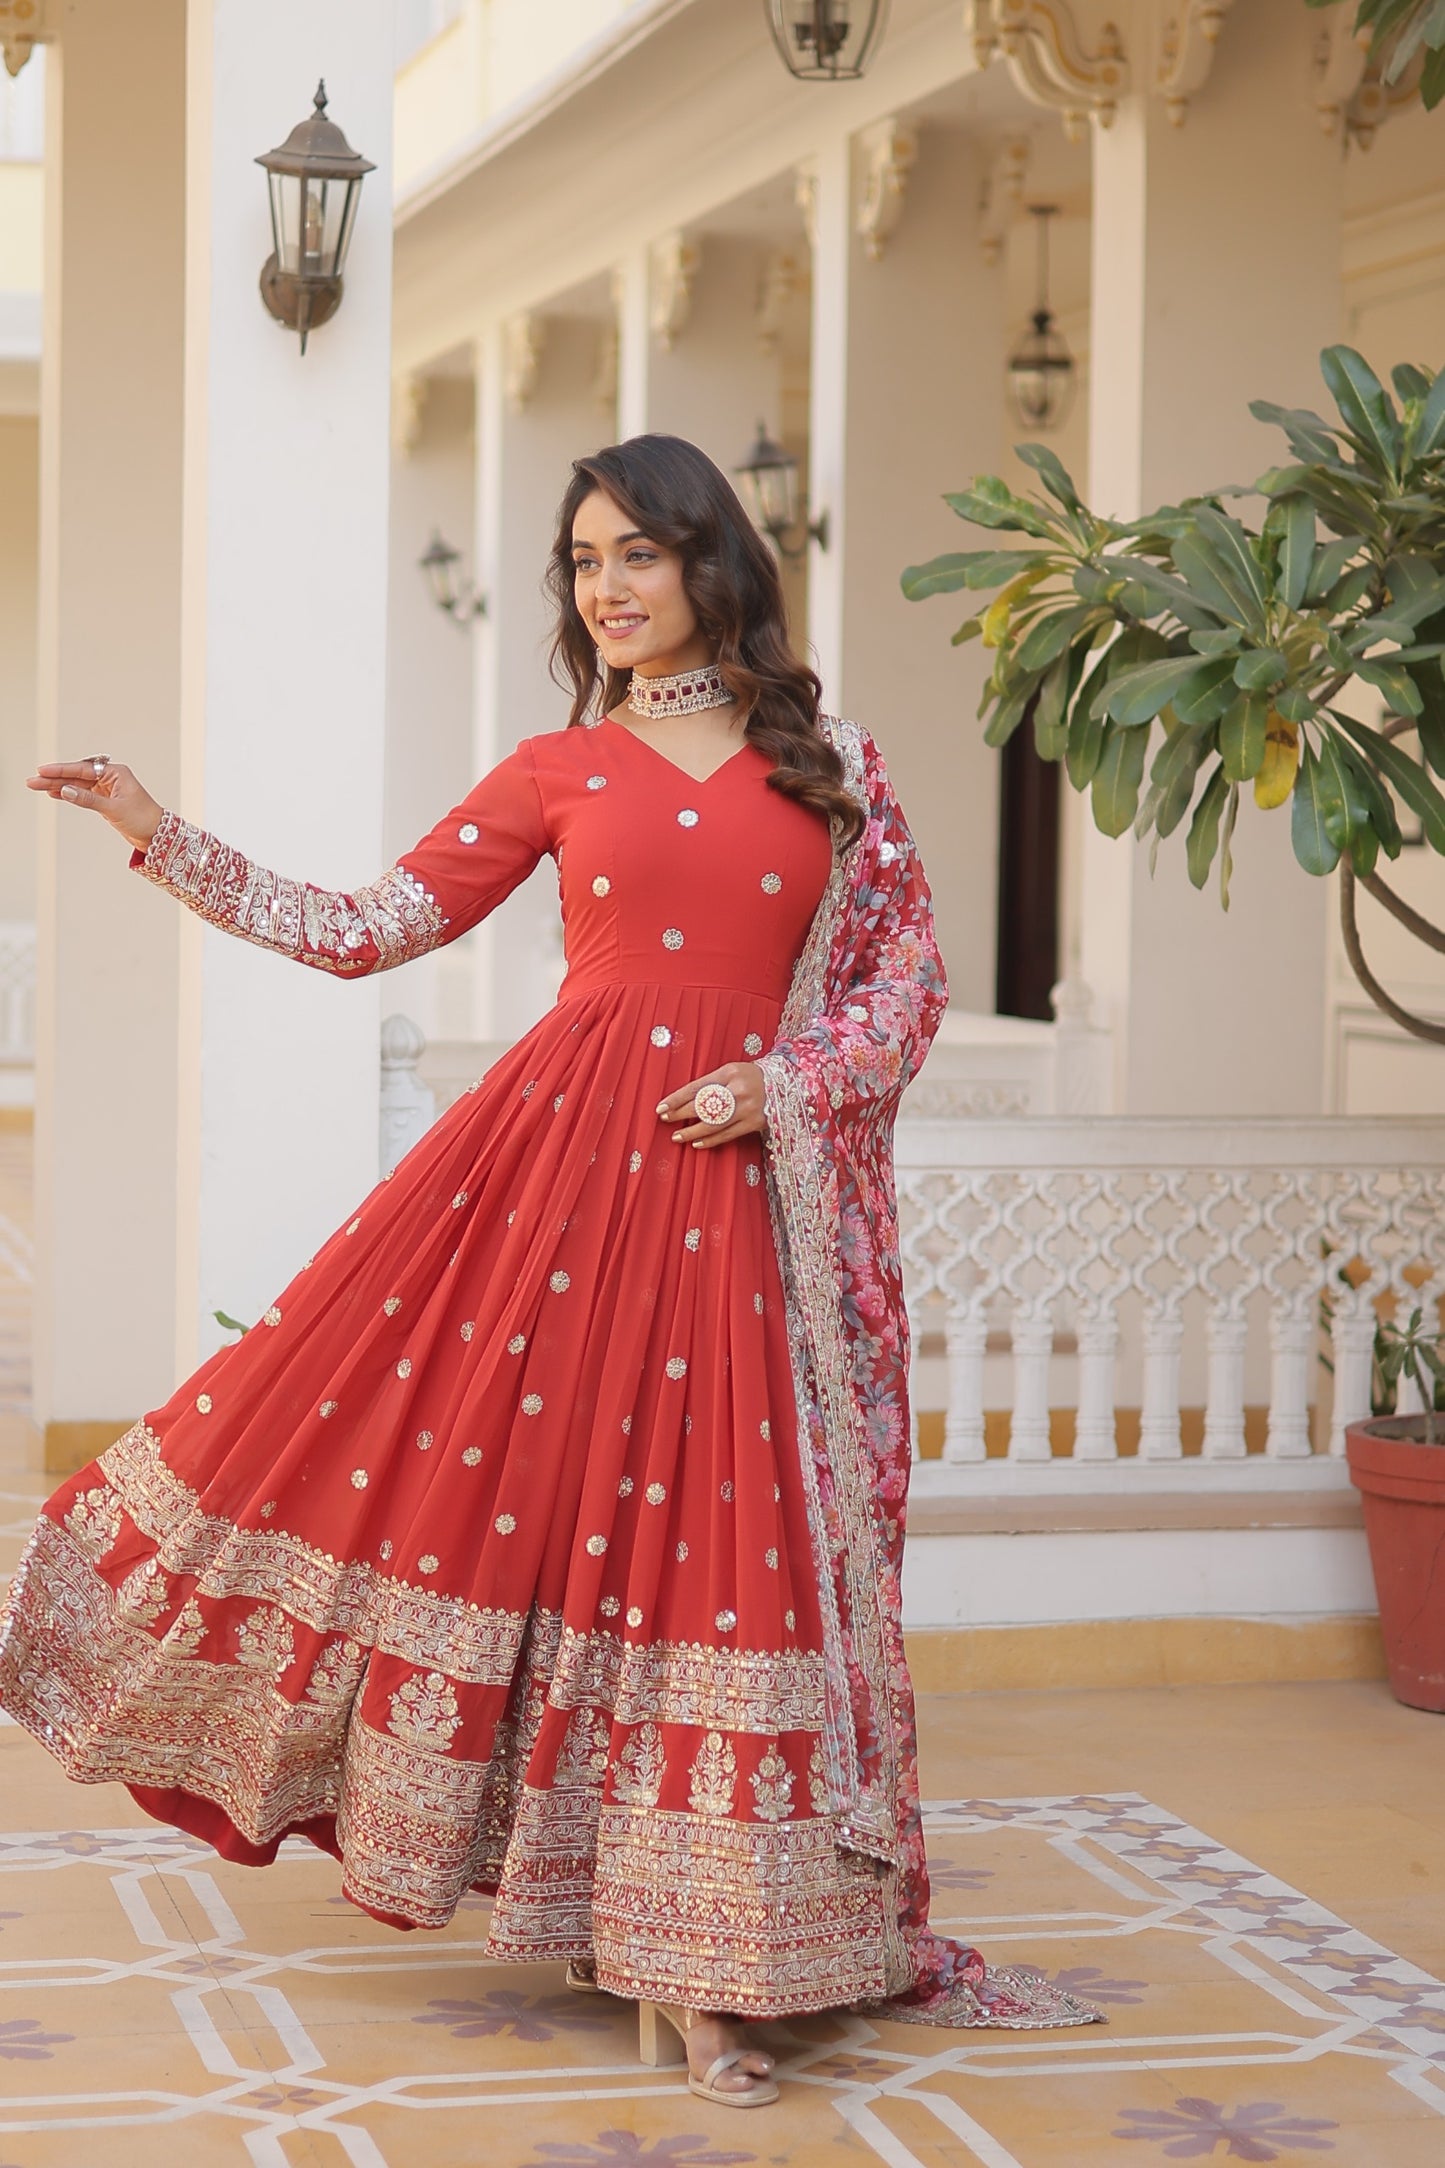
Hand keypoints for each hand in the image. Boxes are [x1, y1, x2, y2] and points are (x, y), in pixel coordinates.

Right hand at [27, 759, 163, 852]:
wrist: (157, 834)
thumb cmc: (142, 818)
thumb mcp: (113, 808)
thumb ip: (88, 799)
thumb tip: (65, 790)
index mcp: (115, 772)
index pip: (82, 769)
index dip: (61, 770)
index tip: (42, 771)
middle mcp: (110, 777)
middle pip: (77, 775)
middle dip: (54, 778)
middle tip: (32, 781)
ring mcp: (107, 788)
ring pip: (78, 785)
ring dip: (58, 786)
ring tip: (37, 787)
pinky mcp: (105, 800)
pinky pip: (83, 794)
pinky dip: (69, 794)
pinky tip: (54, 793)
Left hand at [658, 1062, 767, 1148]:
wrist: (785, 1083)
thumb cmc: (751, 1077)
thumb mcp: (732, 1071)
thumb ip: (711, 1083)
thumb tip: (684, 1101)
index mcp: (729, 1072)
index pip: (696, 1087)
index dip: (676, 1099)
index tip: (661, 1107)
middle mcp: (738, 1089)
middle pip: (703, 1105)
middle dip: (680, 1114)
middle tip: (665, 1120)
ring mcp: (747, 1108)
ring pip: (713, 1124)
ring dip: (692, 1132)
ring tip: (678, 1137)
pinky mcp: (755, 1123)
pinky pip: (728, 1134)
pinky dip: (711, 1140)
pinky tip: (698, 1144)